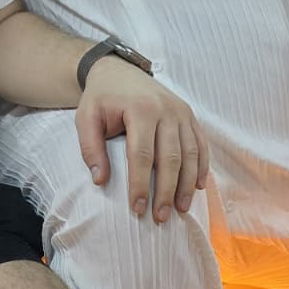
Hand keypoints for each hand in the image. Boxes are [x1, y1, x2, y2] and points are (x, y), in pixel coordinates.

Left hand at [76, 60, 208, 220]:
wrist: (118, 70)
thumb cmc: (102, 98)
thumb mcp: (86, 117)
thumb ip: (90, 148)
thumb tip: (101, 180)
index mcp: (140, 109)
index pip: (142, 155)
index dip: (141, 184)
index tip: (137, 209)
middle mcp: (166, 109)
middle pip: (171, 158)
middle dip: (167, 191)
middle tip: (161, 218)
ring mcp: (181, 111)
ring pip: (191, 153)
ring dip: (187, 184)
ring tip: (180, 209)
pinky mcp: (189, 115)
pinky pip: (201, 144)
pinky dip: (202, 167)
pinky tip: (198, 187)